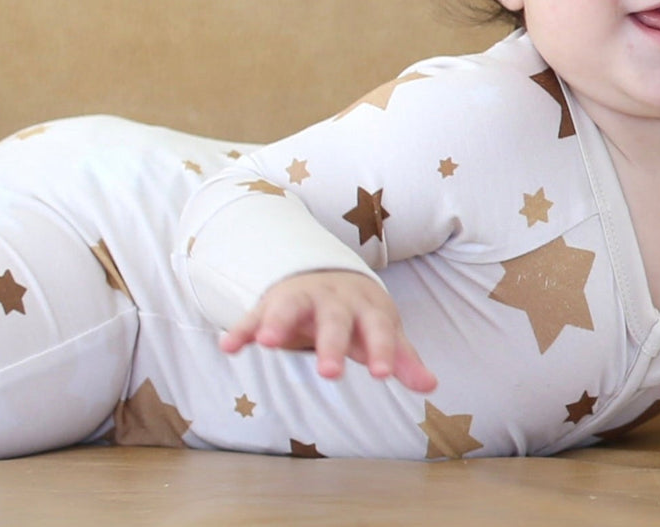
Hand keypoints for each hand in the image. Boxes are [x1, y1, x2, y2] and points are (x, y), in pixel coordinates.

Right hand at [219, 270, 437, 393]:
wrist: (327, 273)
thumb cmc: (359, 313)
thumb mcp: (382, 330)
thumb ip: (402, 358)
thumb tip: (430, 385)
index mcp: (366, 306)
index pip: (377, 327)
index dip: (381, 349)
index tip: (382, 373)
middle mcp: (333, 298)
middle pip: (334, 319)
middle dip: (330, 344)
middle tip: (329, 372)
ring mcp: (301, 298)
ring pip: (290, 307)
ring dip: (278, 322)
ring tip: (267, 342)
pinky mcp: (272, 304)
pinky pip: (254, 315)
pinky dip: (242, 329)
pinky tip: (229, 346)